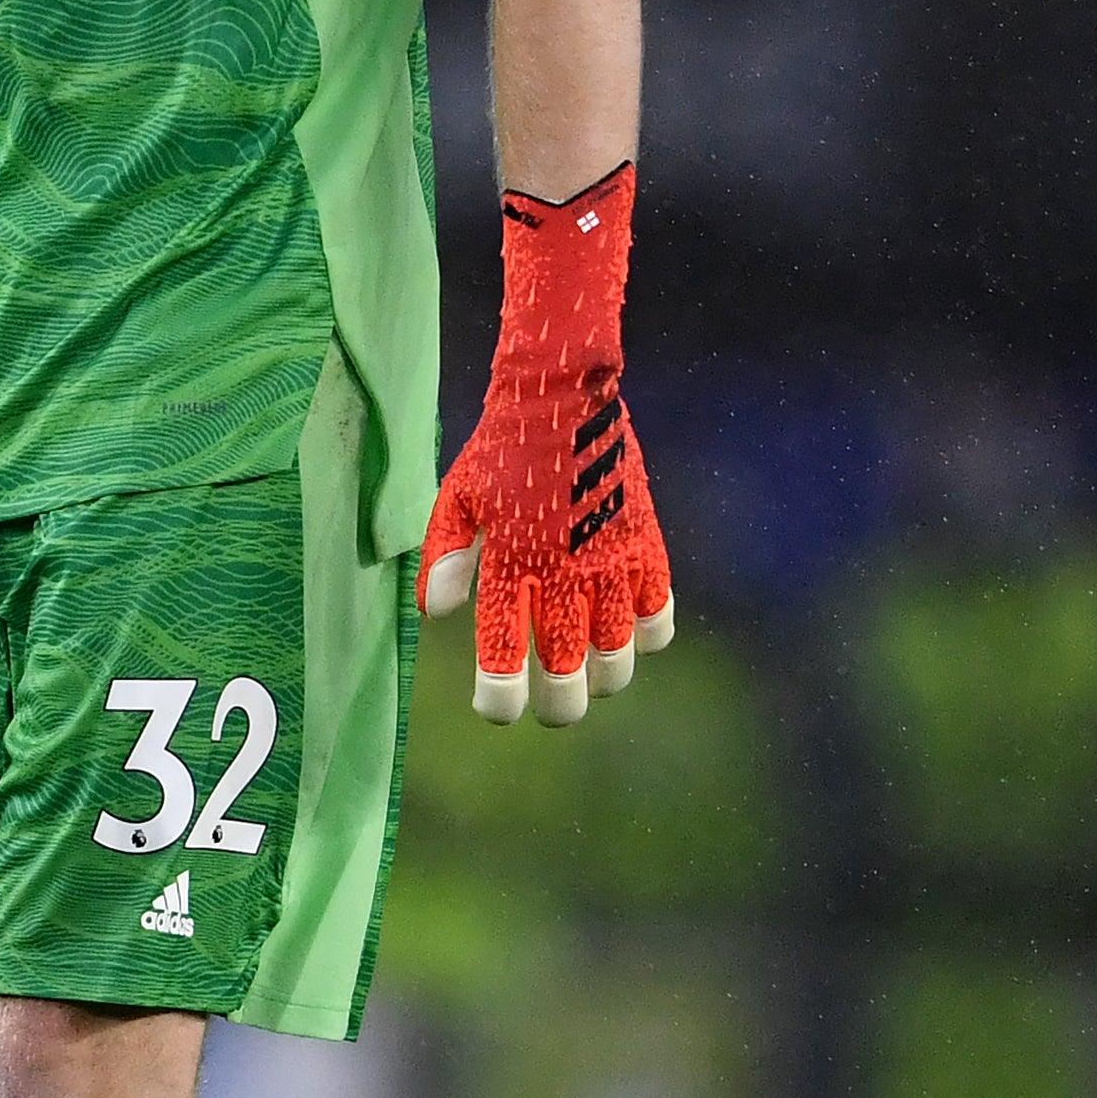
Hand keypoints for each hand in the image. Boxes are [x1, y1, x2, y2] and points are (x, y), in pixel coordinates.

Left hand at [420, 162, 678, 723]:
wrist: (562, 390)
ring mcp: (607, 559)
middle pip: (567, 672)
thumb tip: (438, 614)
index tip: (499, 707)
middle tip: (555, 706)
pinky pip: (658, 612)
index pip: (502, 658)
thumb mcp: (457, 497)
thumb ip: (445, 557)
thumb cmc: (499, 448)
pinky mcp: (644, 542)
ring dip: (606, 673)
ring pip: (618, 653)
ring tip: (596, 673)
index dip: (500, 699)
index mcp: (507, 563)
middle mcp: (559, 571)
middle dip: (560, 703)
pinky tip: (633, 631)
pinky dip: (648, 633)